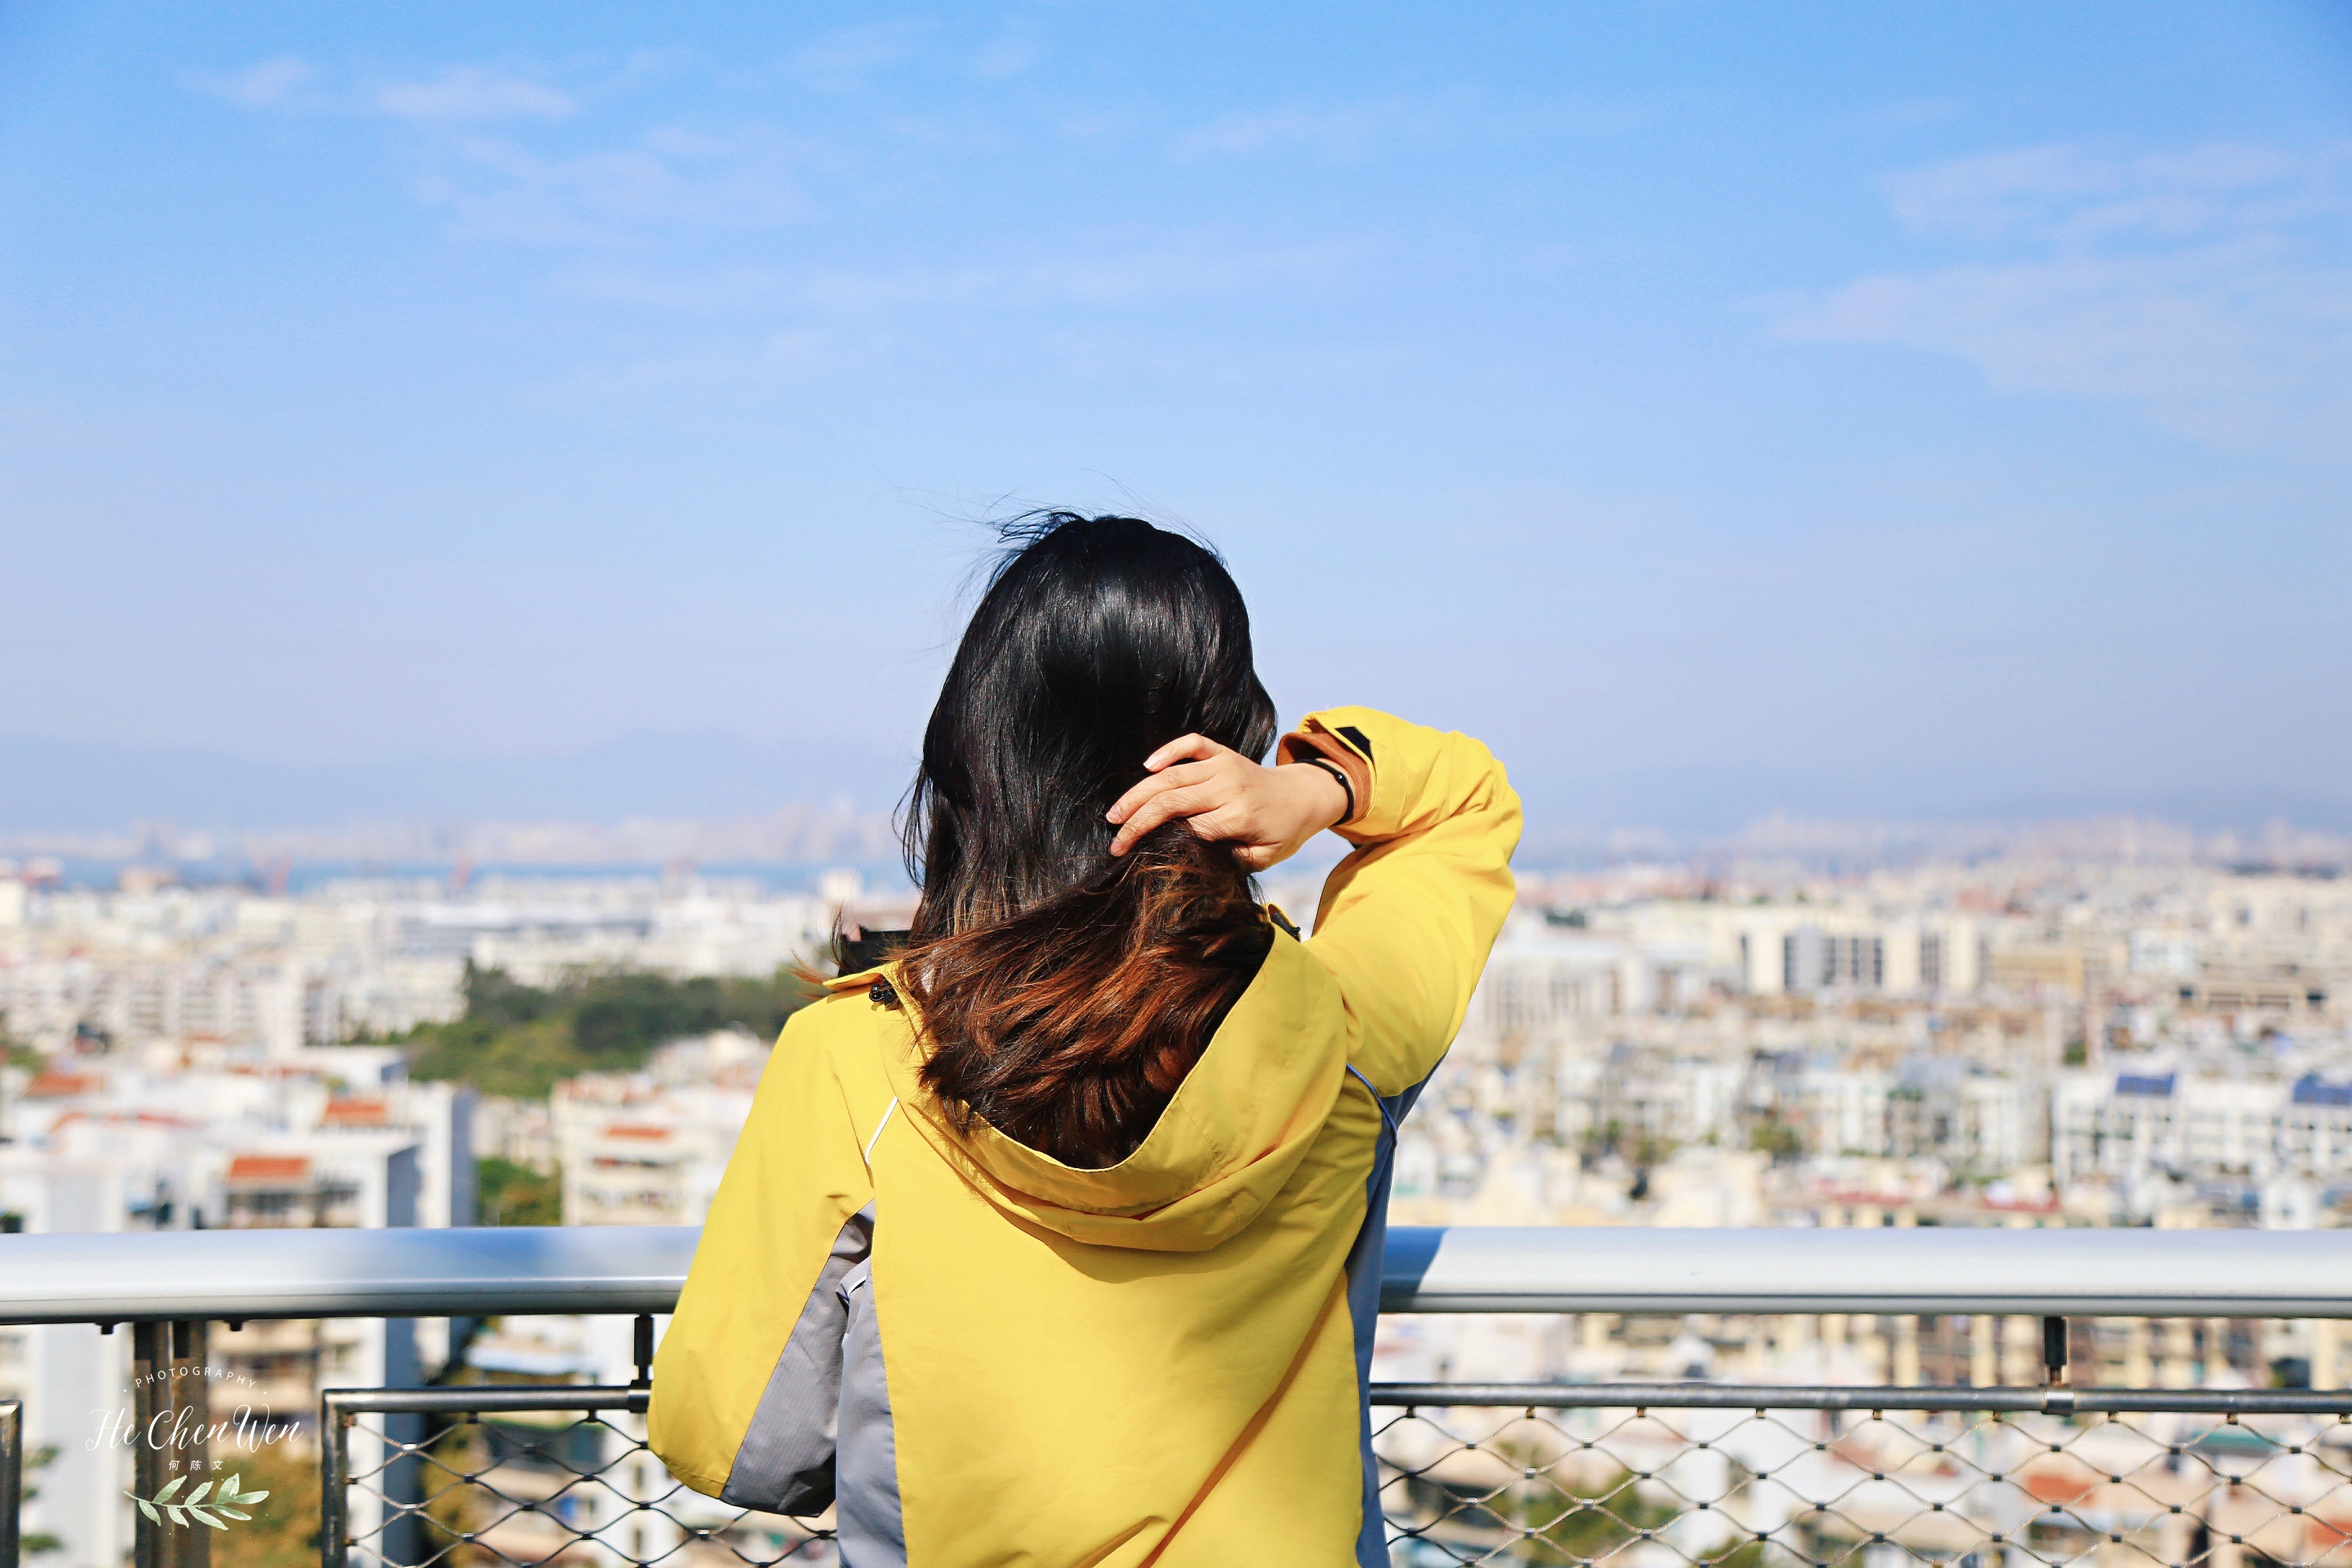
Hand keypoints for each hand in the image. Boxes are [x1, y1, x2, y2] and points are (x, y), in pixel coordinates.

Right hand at [1106, 734, 1349, 870]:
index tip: (1133, 854)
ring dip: (1139, 793)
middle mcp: (1228, 786)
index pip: (1189, 828)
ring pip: (1172, 775)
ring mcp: (1224, 765)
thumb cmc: (1282, 832)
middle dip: (1138, 821)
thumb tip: (1193, 857)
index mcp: (1239, 815)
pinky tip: (1147, 766)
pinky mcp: (1222, 752)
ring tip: (1115, 813)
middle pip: (1172, 801)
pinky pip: (1192, 744)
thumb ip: (1231, 858)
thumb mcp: (1263, 857)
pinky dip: (1169, 750)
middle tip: (1115, 840)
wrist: (1303, 796)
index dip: (1158, 840)